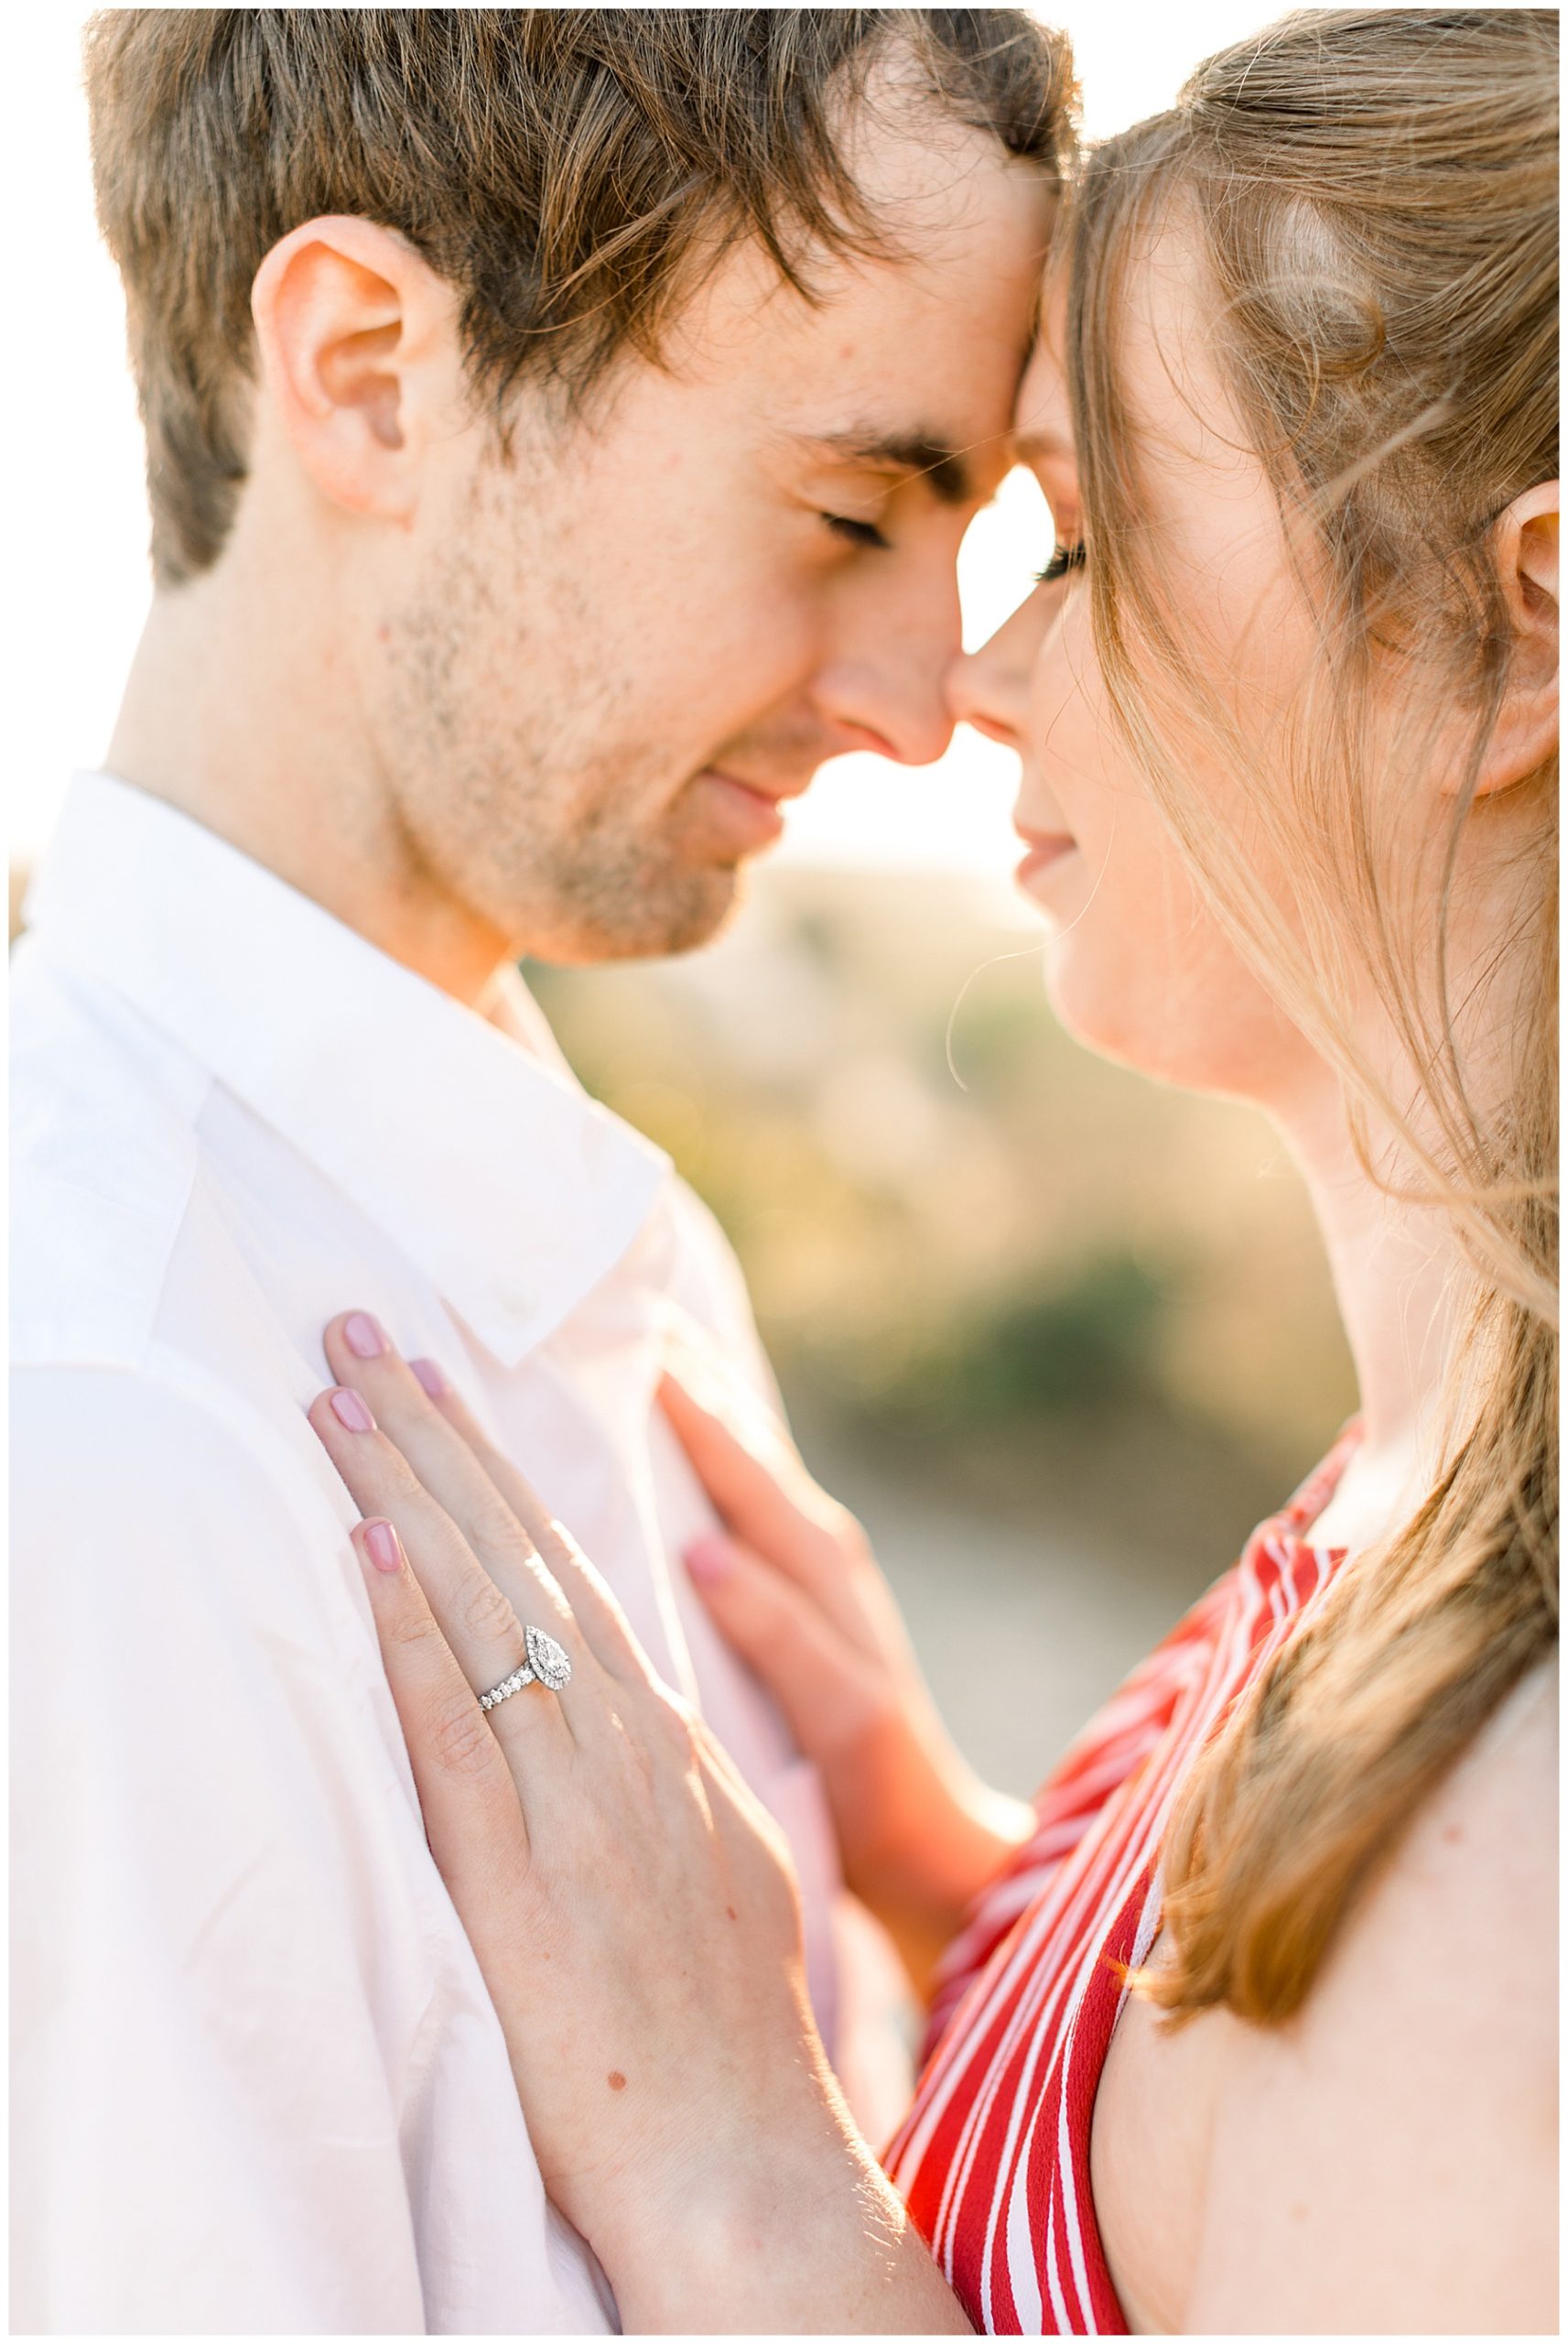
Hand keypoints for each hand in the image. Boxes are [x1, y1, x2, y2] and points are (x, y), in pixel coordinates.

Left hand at [308, 1315, 967, 2333]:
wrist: (748, 2163)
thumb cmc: (725, 2041)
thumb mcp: (718, 1873)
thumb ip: (672, 1786)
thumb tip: (639, 1723)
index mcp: (668, 1743)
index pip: (566, 1569)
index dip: (490, 1473)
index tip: (434, 1386)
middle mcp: (629, 1743)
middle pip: (520, 1553)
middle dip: (435, 1432)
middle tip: (362, 1328)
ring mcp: (581, 1799)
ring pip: (486, 1607)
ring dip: (406, 1489)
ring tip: (340, 1393)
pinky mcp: (527, 1873)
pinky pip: (459, 1723)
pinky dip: (410, 1627)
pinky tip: (367, 1546)